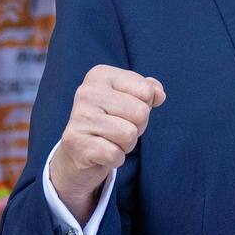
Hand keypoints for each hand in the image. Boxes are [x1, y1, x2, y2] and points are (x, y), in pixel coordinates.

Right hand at [49, 65, 165, 221]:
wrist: (79, 152)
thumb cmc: (111, 121)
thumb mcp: (131, 99)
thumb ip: (148, 90)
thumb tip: (159, 95)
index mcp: (100, 75)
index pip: (146, 91)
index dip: (145, 106)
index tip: (126, 111)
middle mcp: (86, 92)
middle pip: (141, 113)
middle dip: (137, 127)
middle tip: (118, 129)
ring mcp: (79, 117)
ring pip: (129, 134)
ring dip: (126, 144)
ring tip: (110, 140)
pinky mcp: (75, 142)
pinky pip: (115, 154)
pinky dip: (115, 159)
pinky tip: (101, 153)